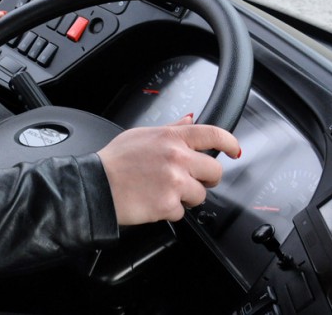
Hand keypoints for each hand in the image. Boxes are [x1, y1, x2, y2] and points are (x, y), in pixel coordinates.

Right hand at [96, 115, 240, 225]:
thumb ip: (170, 129)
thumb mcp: (141, 135)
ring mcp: (175, 182)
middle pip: (214, 170)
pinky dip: (169, 210)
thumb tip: (190, 120)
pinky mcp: (169, 204)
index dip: (229, 142)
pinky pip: (182, 212)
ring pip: (200, 194)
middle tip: (189, 180)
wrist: (96, 185)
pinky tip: (153, 201)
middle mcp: (177, 157)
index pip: (213, 134)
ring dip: (186, 196)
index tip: (234, 150)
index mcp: (171, 138)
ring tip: (162, 191)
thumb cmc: (115, 161)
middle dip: (205, 178)